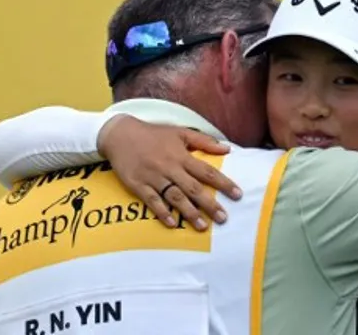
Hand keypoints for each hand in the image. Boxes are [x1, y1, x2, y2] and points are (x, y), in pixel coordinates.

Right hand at [97, 114, 241, 230]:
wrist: (120, 134)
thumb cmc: (152, 134)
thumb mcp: (179, 132)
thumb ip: (203, 140)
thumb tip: (227, 149)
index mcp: (180, 155)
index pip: (206, 171)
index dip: (223, 183)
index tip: (237, 194)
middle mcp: (169, 167)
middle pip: (192, 188)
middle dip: (209, 204)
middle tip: (223, 218)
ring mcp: (153, 177)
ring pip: (174, 196)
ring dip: (189, 212)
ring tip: (202, 226)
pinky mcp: (138, 184)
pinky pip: (152, 200)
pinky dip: (162, 212)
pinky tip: (172, 223)